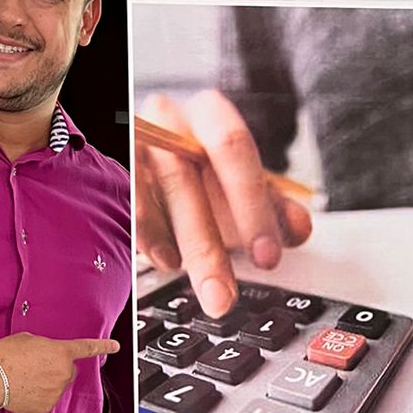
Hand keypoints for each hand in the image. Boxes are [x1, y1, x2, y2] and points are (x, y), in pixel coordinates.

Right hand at [0, 334, 118, 412]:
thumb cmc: (5, 354)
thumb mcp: (30, 340)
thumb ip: (47, 348)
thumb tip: (48, 358)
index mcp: (61, 352)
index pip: (87, 348)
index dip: (103, 346)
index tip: (115, 346)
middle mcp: (63, 372)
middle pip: (68, 371)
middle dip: (56, 369)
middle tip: (35, 366)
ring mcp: (56, 392)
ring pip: (57, 387)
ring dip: (46, 383)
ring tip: (24, 377)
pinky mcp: (46, 407)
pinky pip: (47, 400)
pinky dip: (38, 396)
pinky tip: (23, 389)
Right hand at [136, 90, 311, 316]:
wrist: (161, 159)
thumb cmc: (209, 174)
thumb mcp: (248, 188)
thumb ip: (275, 208)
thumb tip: (298, 228)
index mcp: (210, 115)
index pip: (231, 147)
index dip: (251, 204)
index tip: (266, 256)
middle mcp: (167, 124)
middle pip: (186, 181)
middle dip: (209, 249)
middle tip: (224, 297)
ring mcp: (135, 150)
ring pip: (149, 200)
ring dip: (175, 250)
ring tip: (199, 285)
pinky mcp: (114, 176)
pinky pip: (125, 211)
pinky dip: (147, 240)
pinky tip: (168, 262)